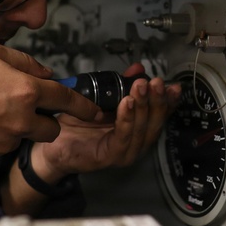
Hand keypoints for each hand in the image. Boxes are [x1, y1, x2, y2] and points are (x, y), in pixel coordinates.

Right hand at [0, 42, 101, 157]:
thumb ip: (24, 62)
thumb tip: (45, 73)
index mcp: (26, 90)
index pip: (67, 99)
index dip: (84, 105)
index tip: (94, 109)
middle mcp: (21, 118)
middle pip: (53, 128)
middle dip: (48, 120)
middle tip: (28, 107)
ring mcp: (6, 139)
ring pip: (27, 137)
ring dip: (22, 127)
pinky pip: (6, 144)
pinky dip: (0, 135)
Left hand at [29, 63, 180, 182]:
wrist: (52, 142)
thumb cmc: (78, 122)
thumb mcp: (103, 98)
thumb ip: (121, 85)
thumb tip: (138, 68)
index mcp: (138, 127)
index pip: (160, 114)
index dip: (169, 100)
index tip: (172, 85)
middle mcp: (137, 141)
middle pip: (154, 122)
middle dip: (157, 100)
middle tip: (155, 82)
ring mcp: (126, 152)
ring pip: (141, 130)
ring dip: (143, 106)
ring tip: (140, 87)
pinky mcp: (111, 157)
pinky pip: (122, 138)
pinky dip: (126, 120)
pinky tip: (127, 103)